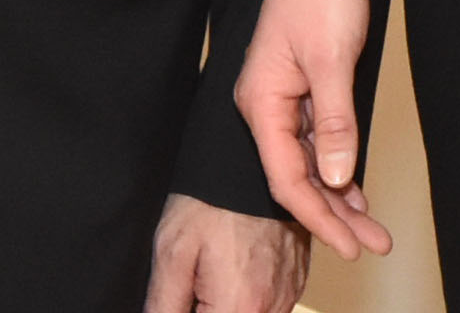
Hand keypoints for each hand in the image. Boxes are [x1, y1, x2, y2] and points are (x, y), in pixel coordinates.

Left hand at [148, 194, 310, 312]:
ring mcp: (289, 294)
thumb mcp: (171, 255)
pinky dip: (248, 300)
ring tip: (212, 275)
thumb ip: (163, 308)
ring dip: (227, 306)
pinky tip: (232, 272)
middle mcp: (272, 308)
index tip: (181, 300)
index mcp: (239, 307)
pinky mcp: (297, 281)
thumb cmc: (212, 201)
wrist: (250, 162)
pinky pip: (269, 308)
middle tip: (194, 286)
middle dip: (206, 310)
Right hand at [234, 0, 396, 258]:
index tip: (349, 243)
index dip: (317, 217)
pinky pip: (315, 140)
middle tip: (370, 244)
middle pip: (296, 177)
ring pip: (308, 162)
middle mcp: (266, 105)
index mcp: (261, 102)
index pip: (285, 179)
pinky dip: (336, 165)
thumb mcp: (333, 60)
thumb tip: (335, 178)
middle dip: (332, 216)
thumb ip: (334, 122)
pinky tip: (353, 188)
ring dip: (337, 195)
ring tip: (369, 227)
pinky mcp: (304, 85)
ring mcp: (284, 96)